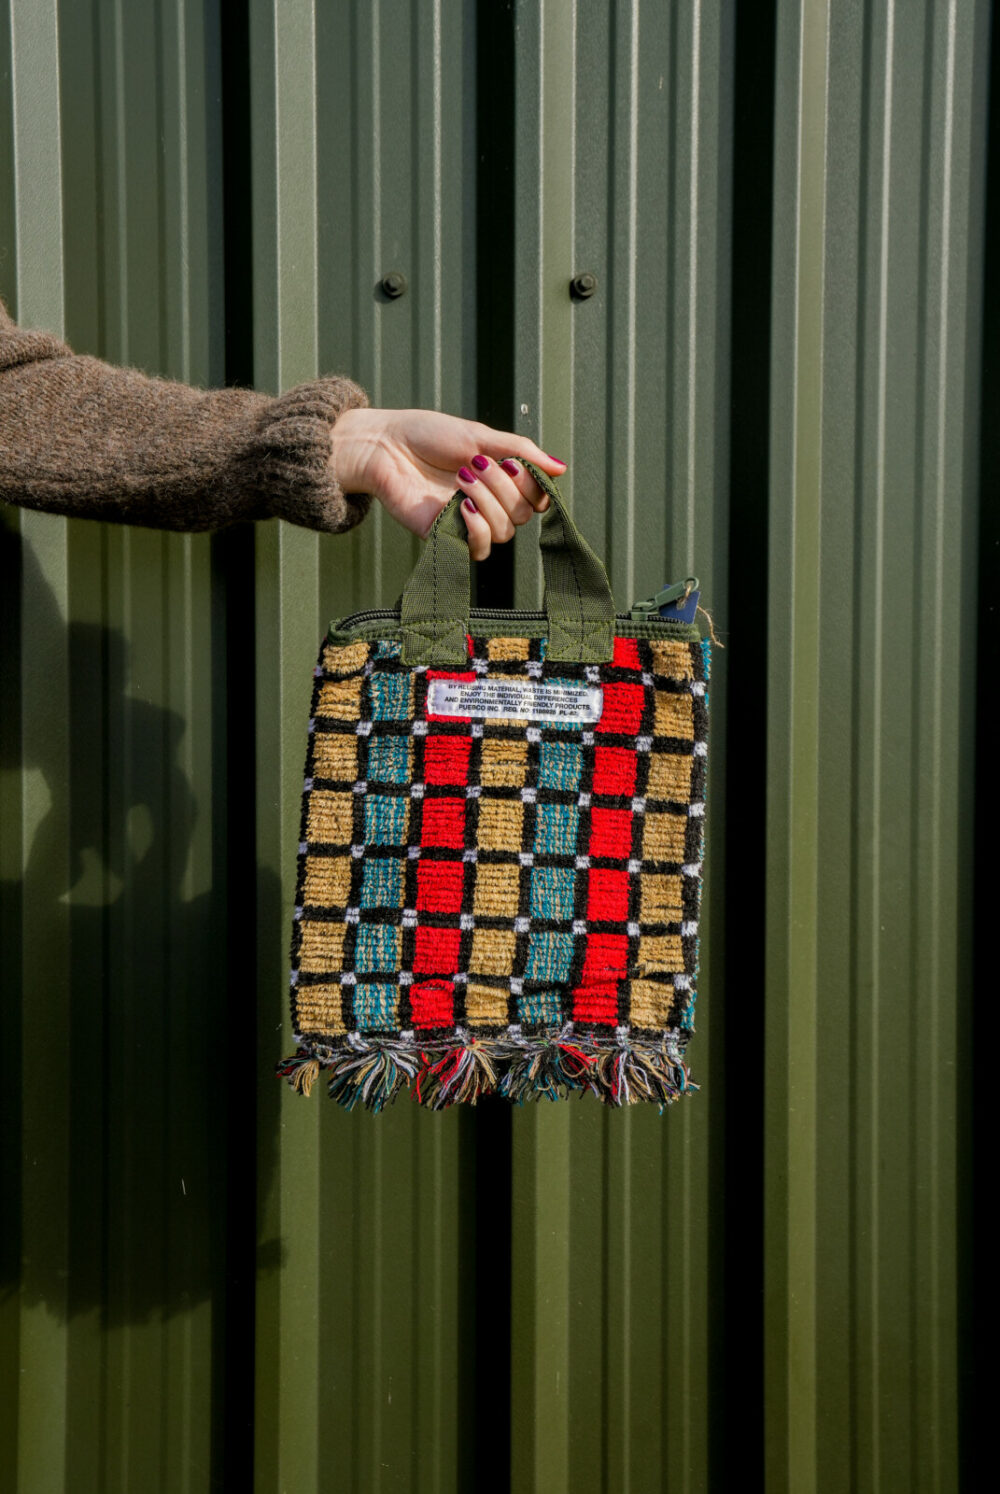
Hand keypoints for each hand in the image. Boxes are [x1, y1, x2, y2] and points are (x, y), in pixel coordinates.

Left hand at [328, 406, 567, 558]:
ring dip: (489, 502)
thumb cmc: (427, 435)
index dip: (534, 485)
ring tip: (461, 477)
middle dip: (505, 487)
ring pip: (504, 532)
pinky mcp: (446, 537)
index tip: (512, 462)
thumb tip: (561, 468)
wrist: (384, 445)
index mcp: (499, 481)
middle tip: (474, 464)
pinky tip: (462, 507)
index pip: (537, 498)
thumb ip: (521, 452)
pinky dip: (477, 529)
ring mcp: (468, 523)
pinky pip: (479, 550)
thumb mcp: (481, 436)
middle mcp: (488, 504)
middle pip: (523, 515)